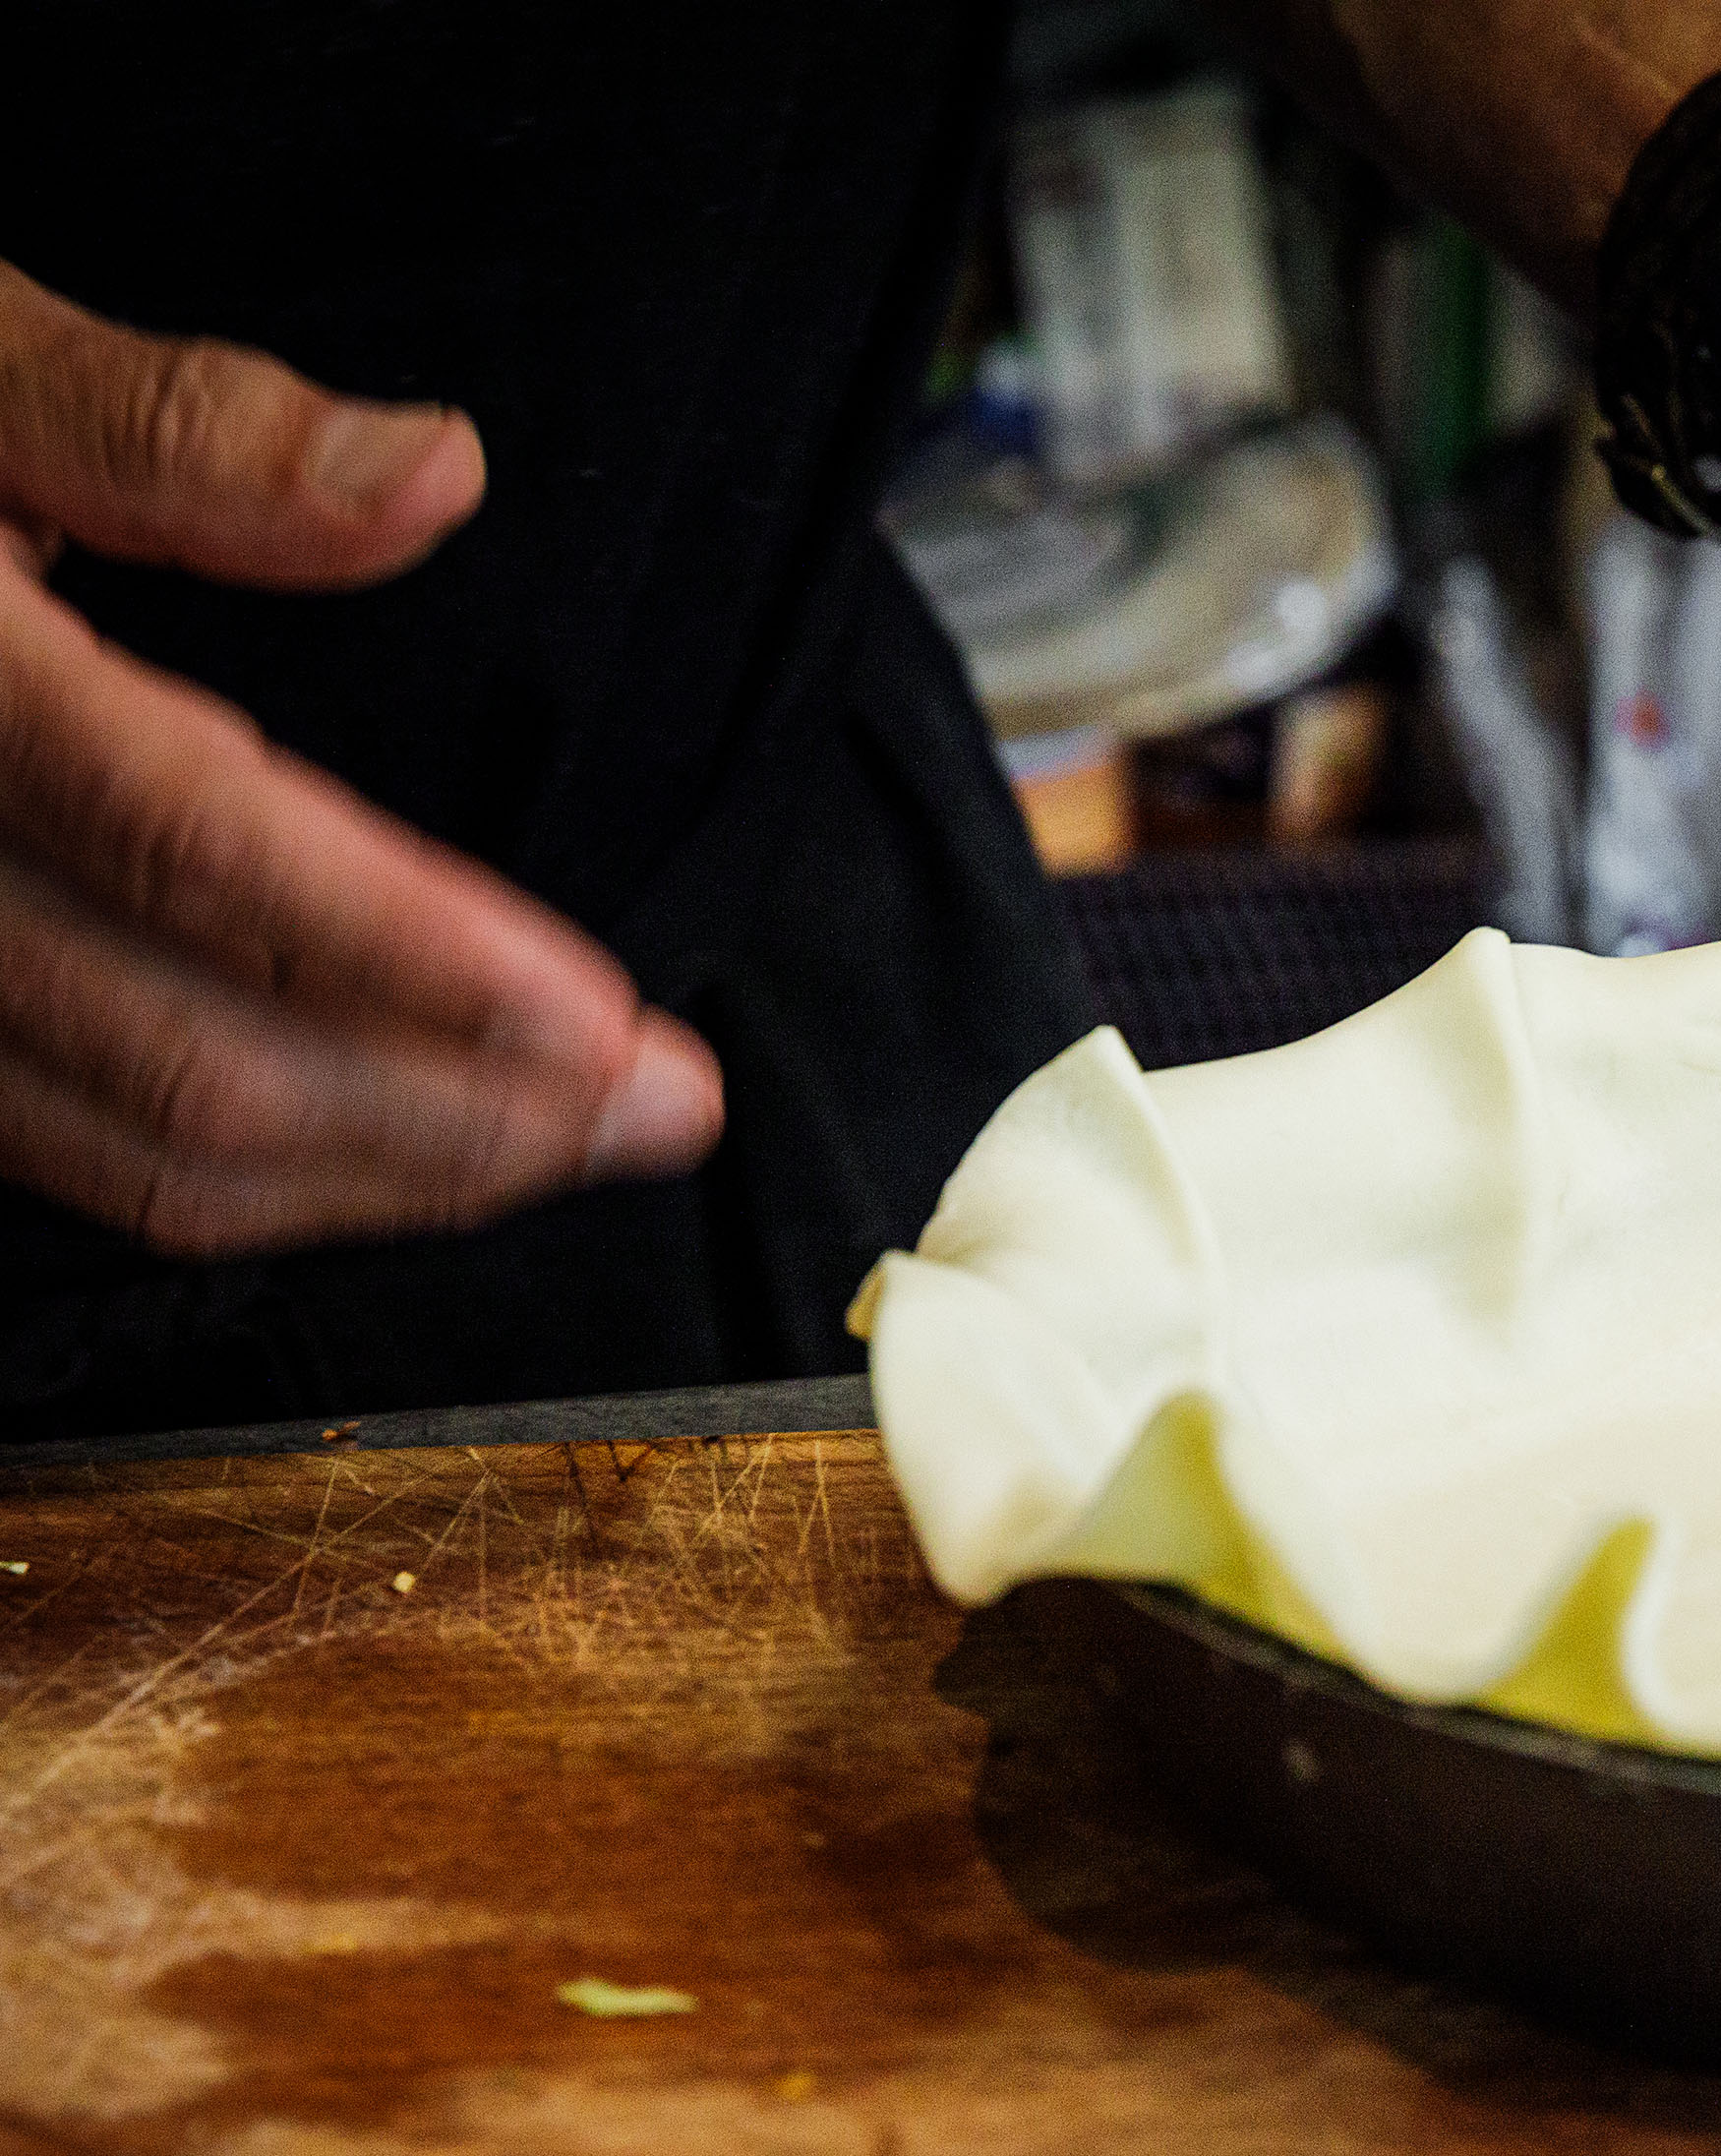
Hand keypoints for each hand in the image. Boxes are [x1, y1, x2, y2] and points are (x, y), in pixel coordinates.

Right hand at [0, 264, 719, 1258]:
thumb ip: (171, 425)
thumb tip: (427, 473)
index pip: (190, 850)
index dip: (405, 956)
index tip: (594, 1020)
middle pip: (190, 1056)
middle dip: (459, 1115)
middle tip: (664, 1106)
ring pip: (143, 1155)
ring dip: (388, 1179)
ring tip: (581, 1143)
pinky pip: (77, 1162)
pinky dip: (265, 1186)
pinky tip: (401, 1153)